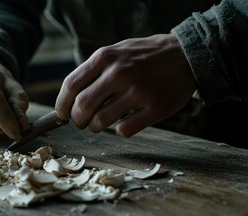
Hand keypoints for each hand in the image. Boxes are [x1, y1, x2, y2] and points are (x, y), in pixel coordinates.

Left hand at [55, 34, 196, 136]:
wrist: (185, 55)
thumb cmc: (145, 56)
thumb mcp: (116, 51)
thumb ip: (94, 70)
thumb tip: (70, 98)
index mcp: (106, 57)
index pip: (71, 85)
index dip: (62, 104)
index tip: (62, 114)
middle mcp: (119, 73)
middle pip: (82, 106)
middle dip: (77, 120)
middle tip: (81, 123)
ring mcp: (138, 91)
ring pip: (101, 121)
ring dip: (95, 127)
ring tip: (99, 124)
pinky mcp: (155, 107)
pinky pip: (125, 130)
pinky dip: (119, 131)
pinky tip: (122, 124)